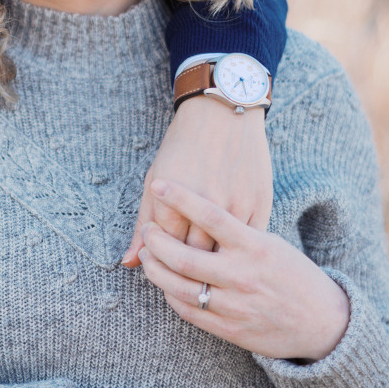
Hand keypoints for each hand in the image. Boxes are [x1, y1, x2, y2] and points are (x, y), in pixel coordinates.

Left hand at [124, 98, 271, 265]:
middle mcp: (207, 205)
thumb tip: (128, 263)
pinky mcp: (260, 205)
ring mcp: (237, 207)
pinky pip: (247, 244)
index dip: (160, 262)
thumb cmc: (182, 146)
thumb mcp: (154, 180)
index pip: (165, 250)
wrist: (224, 114)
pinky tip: (228, 258)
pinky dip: (237, 255)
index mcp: (175, 200)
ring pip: (223, 255)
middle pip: (194, 258)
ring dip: (211, 270)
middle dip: (184, 271)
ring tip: (202, 273)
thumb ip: (143, 224)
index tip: (160, 264)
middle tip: (180, 273)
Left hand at [138, 179, 350, 360]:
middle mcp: (243, 275)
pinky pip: (188, 311)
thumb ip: (233, 233)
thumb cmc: (291, 273)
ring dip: (155, 270)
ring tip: (147, 255)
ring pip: (179, 287)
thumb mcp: (270, 244)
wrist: (323, 321)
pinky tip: (164, 281)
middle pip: (184, 256)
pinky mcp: (230, 329)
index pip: (210, 215)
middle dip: (156, 241)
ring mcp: (235, 305)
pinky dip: (170, 294)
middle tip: (148, 230)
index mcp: (255, 246)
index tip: (159, 184)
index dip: (179, 198)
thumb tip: (195, 211)